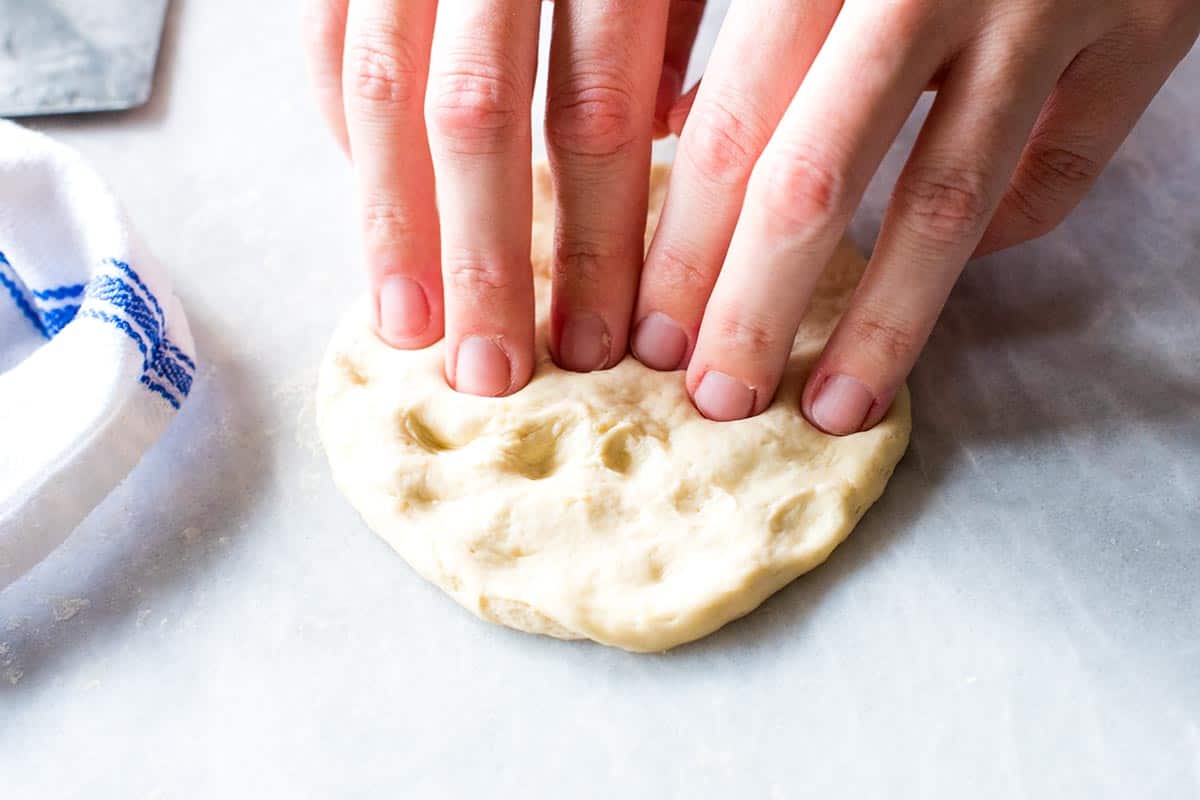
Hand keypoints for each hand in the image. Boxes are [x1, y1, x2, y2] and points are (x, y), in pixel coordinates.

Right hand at [301, 0, 703, 396]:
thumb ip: (676, 15)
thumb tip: (671, 121)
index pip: (597, 116)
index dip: (595, 242)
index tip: (599, 341)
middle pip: (479, 120)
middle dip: (481, 260)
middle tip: (491, 371)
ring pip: (387, 90)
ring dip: (392, 220)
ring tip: (411, 323)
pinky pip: (329, 35)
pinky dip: (345, 124)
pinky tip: (372, 198)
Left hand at [633, 0, 1198, 430]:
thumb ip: (736, 16)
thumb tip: (663, 130)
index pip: (726, 123)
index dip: (683, 244)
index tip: (653, 334)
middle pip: (810, 170)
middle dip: (752, 303)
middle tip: (715, 397)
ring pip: (940, 194)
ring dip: (878, 319)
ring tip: (830, 403)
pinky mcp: (1145, 15)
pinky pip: (1061, 167)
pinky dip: (1004, 236)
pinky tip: (946, 280)